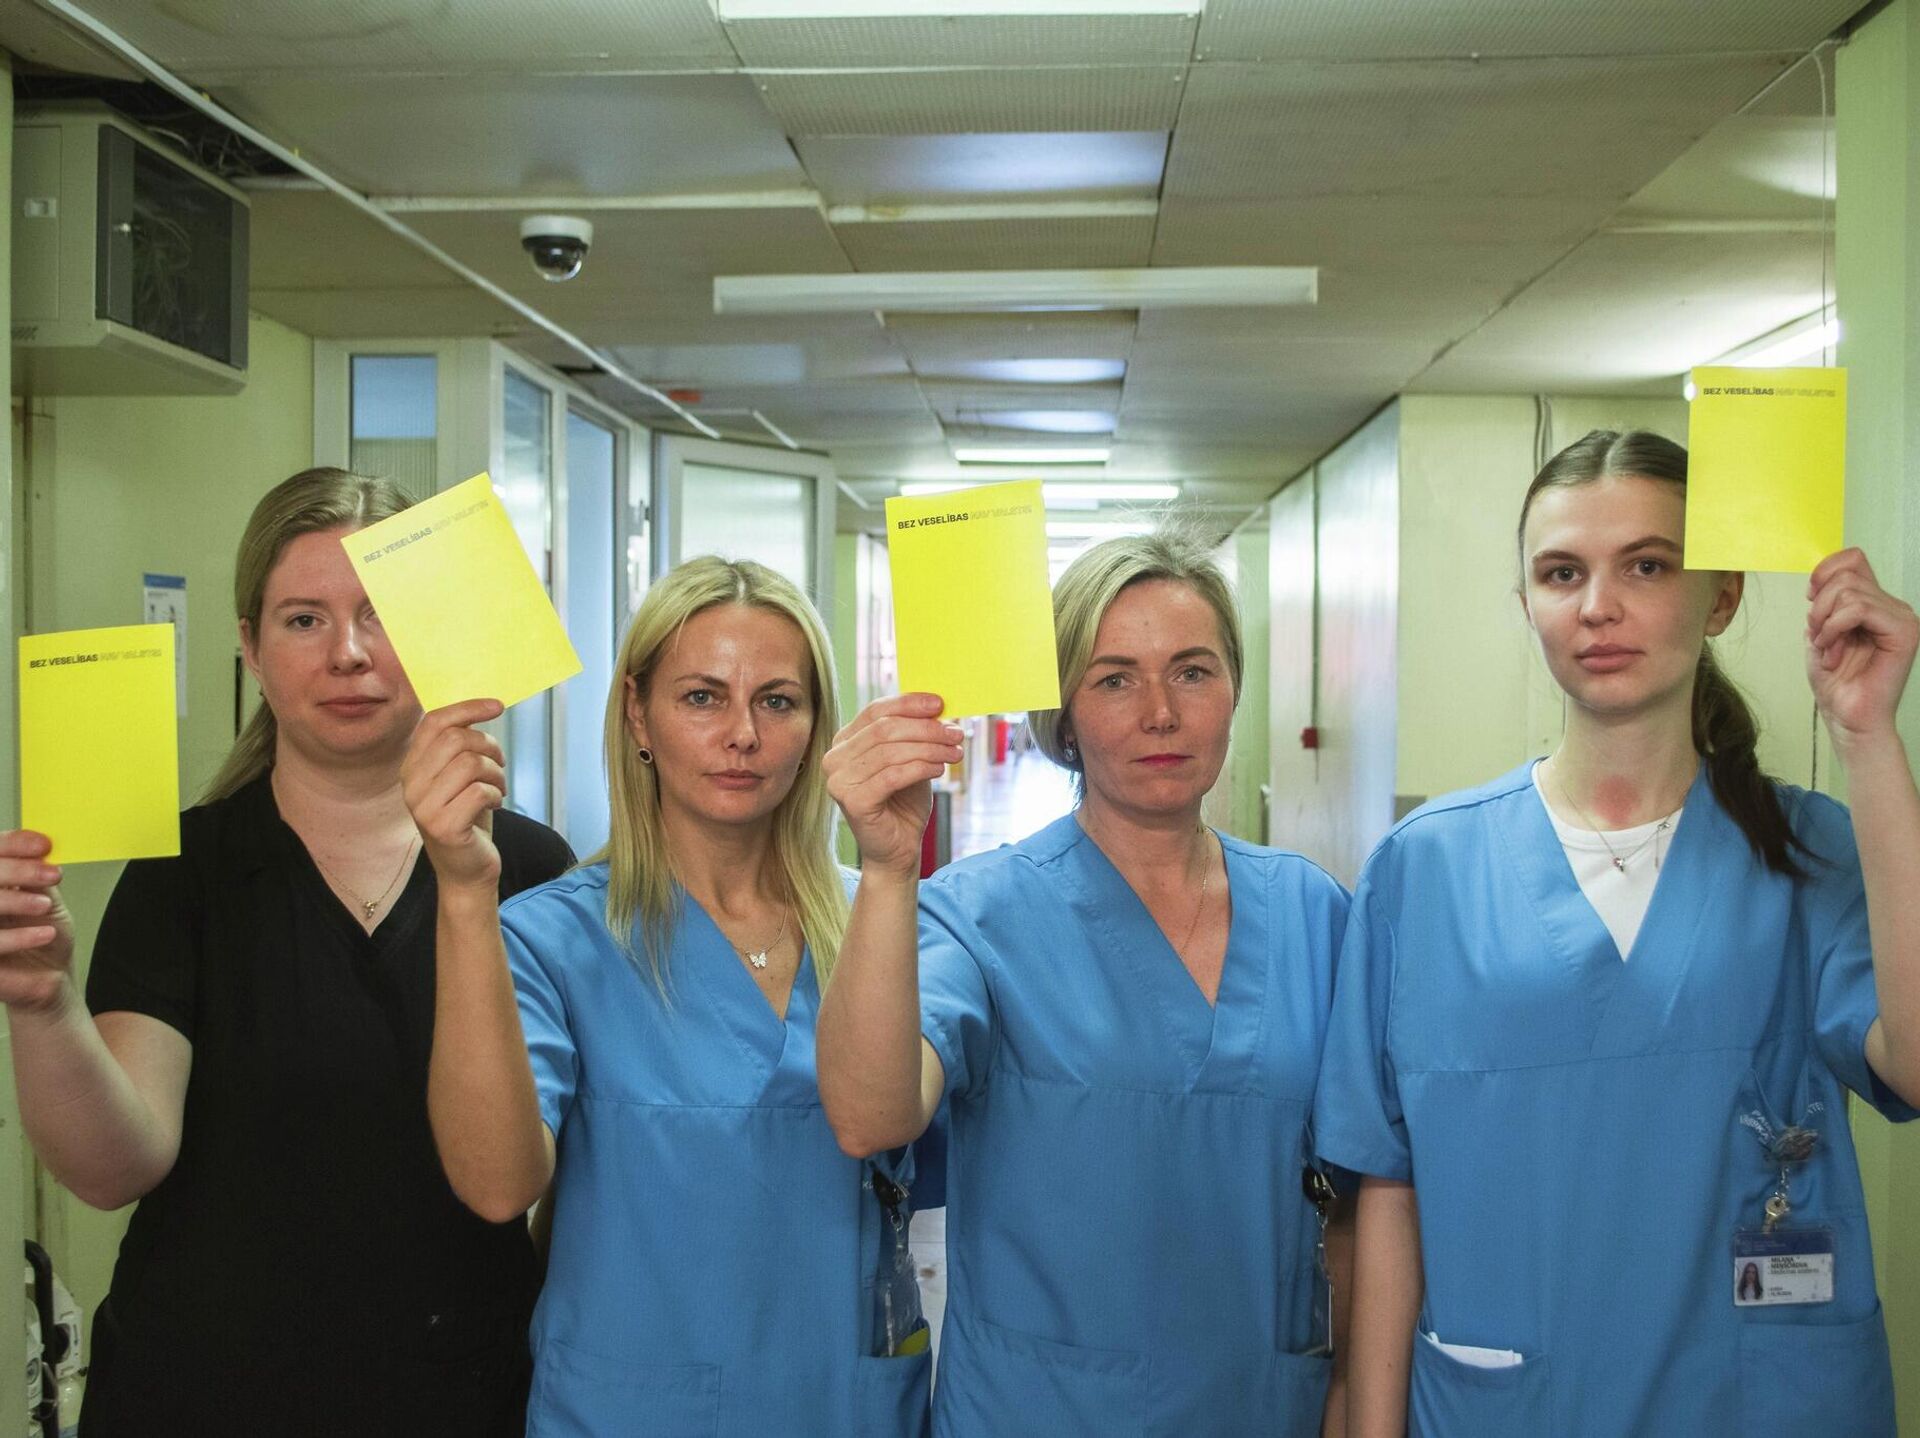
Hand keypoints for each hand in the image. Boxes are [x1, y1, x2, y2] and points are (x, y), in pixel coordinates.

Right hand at [0, 831, 75, 1012]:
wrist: (50, 977)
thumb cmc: (45, 937)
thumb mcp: (48, 900)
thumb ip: (39, 876)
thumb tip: (41, 848)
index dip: (13, 844)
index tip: (43, 845)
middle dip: (17, 869)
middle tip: (51, 873)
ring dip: (15, 901)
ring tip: (44, 906)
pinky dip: (18, 937)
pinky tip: (44, 933)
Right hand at [402, 699, 507, 892]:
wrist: (466, 869)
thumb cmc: (468, 817)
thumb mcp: (460, 776)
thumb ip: (461, 746)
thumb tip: (484, 707)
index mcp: (412, 767)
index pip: (434, 723)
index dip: (468, 708)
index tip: (497, 706)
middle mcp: (411, 785)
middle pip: (456, 739)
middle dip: (488, 746)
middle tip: (500, 764)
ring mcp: (424, 807)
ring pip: (470, 764)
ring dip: (496, 772)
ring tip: (498, 787)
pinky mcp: (443, 827)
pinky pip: (479, 792)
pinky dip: (496, 794)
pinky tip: (494, 804)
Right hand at [823, 694, 963, 876]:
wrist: (898, 848)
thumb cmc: (903, 802)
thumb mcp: (911, 758)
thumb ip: (915, 733)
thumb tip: (938, 707)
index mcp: (845, 741)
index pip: (876, 710)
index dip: (909, 703)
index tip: (940, 703)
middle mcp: (835, 758)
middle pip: (885, 729)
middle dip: (926, 728)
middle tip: (955, 733)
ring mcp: (839, 781)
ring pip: (890, 751)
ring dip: (930, 748)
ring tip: (954, 752)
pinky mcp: (852, 801)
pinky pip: (892, 776)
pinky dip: (920, 768)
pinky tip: (940, 769)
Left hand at [1807, 549, 1918, 750]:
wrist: (1848, 718)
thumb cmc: (1836, 682)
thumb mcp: (1820, 634)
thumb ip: (1824, 605)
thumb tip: (1819, 581)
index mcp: (1874, 603)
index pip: (1854, 559)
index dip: (1824, 571)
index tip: (1809, 597)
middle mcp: (1892, 606)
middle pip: (1846, 575)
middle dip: (1819, 606)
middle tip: (1818, 636)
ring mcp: (1901, 618)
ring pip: (1849, 591)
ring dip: (1824, 621)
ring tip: (1827, 647)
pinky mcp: (1904, 632)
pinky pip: (1859, 609)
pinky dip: (1834, 628)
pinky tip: (1833, 651)